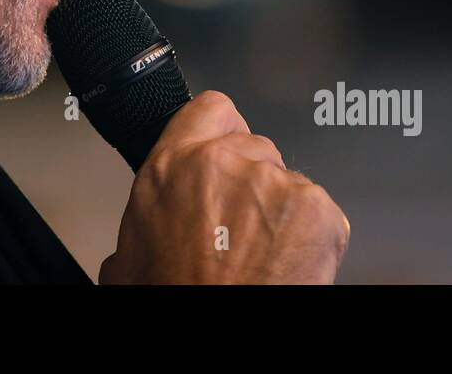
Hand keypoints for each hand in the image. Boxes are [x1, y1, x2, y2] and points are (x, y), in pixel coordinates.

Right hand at [98, 90, 349, 283]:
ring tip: (262, 255)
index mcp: (172, 166)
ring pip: (287, 180)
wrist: (214, 342)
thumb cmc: (175, 296)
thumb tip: (146, 228)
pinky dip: (312, 236)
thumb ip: (146, 214)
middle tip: (239, 227)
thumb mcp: (131, 253)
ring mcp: (273, 182)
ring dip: (280, 211)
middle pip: (255, 146)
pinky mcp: (315, 208)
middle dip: (251, 181)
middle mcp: (223, 163)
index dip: (221, 130)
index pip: (211, 109)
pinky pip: (320, 211)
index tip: (226, 149)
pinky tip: (287, 263)